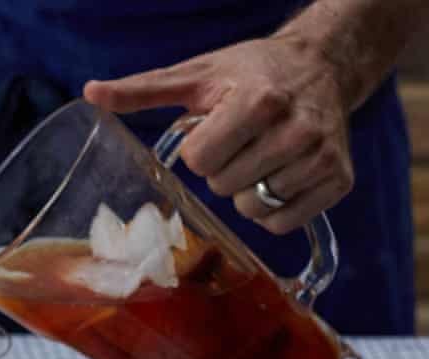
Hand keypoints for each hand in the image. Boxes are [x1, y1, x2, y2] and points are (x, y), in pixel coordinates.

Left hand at [83, 34, 354, 235]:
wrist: (323, 66)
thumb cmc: (252, 72)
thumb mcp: (197, 75)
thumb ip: (143, 89)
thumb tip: (90, 92)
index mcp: (259, 101)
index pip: (201, 160)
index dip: (199, 150)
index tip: (215, 129)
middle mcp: (297, 130)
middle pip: (225, 187)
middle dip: (222, 169)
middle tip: (240, 142)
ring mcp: (321, 157)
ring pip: (253, 208)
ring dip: (245, 190)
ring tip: (260, 157)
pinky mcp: (338, 180)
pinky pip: (283, 223)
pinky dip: (272, 210)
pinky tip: (278, 177)